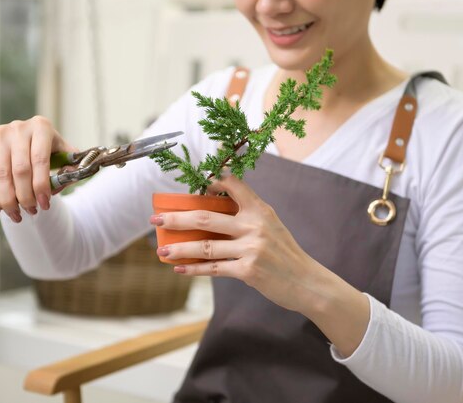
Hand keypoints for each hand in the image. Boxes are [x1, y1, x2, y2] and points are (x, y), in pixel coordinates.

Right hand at [0, 116, 76, 221]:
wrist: (29, 138)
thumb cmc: (50, 150)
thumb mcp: (64, 155)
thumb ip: (71, 168)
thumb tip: (68, 180)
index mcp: (41, 127)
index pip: (40, 160)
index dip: (41, 185)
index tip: (44, 204)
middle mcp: (18, 128)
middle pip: (20, 170)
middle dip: (26, 196)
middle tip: (32, 211)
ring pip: (2, 174)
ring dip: (8, 199)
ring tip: (17, 215)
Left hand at [150, 174, 323, 313]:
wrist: (306, 281)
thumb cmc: (285, 253)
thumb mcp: (272, 226)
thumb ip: (248, 216)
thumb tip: (212, 211)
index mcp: (260, 209)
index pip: (233, 186)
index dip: (211, 181)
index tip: (192, 183)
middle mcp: (255, 225)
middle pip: (206, 217)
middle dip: (177, 218)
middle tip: (156, 219)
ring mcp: (251, 248)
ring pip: (205, 246)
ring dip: (179, 248)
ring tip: (161, 250)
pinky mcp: (248, 270)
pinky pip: (214, 268)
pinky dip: (194, 269)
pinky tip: (179, 268)